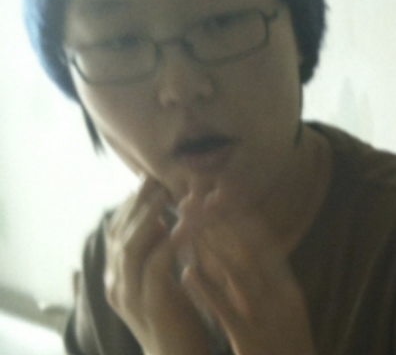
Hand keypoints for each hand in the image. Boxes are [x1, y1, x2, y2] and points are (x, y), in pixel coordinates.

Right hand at [104, 178, 209, 354]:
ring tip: (165, 192)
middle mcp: (115, 283)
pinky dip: (169, 241)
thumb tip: (160, 220)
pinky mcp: (149, 304)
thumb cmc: (174, 316)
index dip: (130, 204)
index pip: (117, 231)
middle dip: (137, 202)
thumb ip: (155, 252)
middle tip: (153, 177)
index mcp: (116, 276)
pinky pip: (156, 265)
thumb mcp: (161, 279)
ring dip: (149, 215)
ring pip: (131, 246)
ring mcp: (128, 295)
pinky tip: (182, 223)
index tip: (146, 179)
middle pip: (121, 233)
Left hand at [173, 192, 316, 354]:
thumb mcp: (283, 313)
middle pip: (248, 250)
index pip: (263, 243)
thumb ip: (267, 283)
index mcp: (289, 289)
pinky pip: (226, 312)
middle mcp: (281, 297)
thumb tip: (242, 250)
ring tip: (187, 223)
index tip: (216, 194)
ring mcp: (268, 319)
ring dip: (211, 245)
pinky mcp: (251, 341)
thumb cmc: (284, 350)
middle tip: (195, 198)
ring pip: (237, 274)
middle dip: (219, 221)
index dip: (238, 216)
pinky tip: (187, 273)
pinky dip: (207, 290)